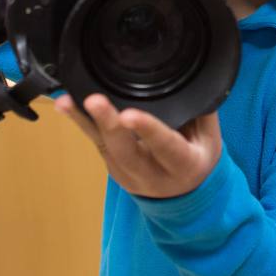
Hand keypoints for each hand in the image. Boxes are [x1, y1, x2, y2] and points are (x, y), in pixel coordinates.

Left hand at [55, 94, 221, 198]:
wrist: (184, 198)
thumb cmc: (198, 159)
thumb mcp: (210, 140)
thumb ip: (201, 111)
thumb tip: (192, 77)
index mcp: (183, 165)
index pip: (165, 146)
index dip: (147, 130)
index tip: (129, 115)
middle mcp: (152, 174)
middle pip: (126, 150)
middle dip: (108, 124)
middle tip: (93, 100)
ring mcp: (128, 175)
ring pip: (105, 147)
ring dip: (84, 122)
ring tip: (65, 102)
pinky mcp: (112, 169)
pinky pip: (97, 143)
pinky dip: (81, 123)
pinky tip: (67, 105)